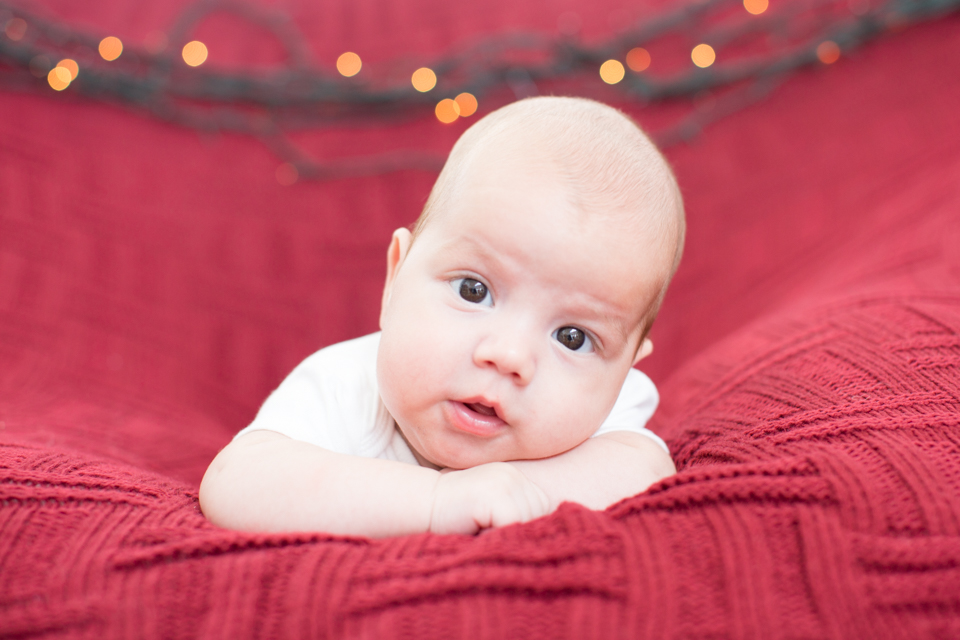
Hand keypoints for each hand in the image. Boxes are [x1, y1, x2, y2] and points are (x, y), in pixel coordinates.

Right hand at [429, 462, 550, 534]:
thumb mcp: (491, 513)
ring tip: (479, 529)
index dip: (526, 529)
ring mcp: (506, 481)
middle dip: (519, 534)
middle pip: (541, 518)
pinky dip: (496, 536)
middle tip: (484, 530)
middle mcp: (515, 476)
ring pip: (529, 523)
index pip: (545, 511)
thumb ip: (517, 518)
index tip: (494, 528)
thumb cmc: (454, 519)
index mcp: (518, 479)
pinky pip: (513, 525)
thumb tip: (546, 541)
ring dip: (507, 537)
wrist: (421, 506)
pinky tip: (475, 529)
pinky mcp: (495, 493)